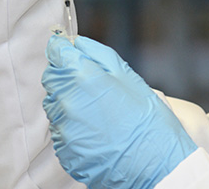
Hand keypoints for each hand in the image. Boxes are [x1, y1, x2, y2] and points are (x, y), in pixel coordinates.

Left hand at [41, 35, 197, 188]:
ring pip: (55, 107)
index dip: (63, 50)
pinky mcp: (64, 150)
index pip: (56, 53)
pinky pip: (61, 131)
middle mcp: (67, 102)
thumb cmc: (148, 120)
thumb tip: (76, 43)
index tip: (68, 52)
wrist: (155, 164)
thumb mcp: (129, 76)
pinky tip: (97, 132)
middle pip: (53, 80)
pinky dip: (74, 128)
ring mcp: (64, 129)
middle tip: (94, 89)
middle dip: (68, 78)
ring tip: (99, 114)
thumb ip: (98, 54)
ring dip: (70, 104)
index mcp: (82, 78)